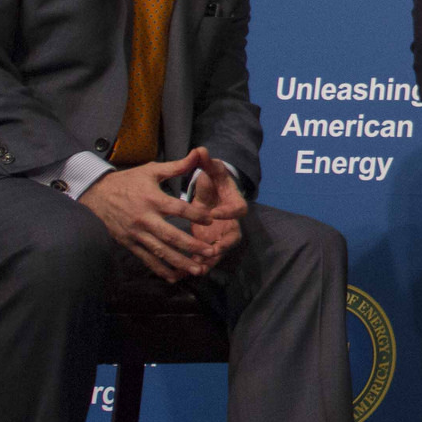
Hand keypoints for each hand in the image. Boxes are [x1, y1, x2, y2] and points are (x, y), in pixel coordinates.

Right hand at [78, 148, 216, 281]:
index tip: (210, 220)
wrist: (96, 195)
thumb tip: (198, 154)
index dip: (194, 214)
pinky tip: (175, 278)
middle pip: (170, 235)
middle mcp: (144, 219)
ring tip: (198, 269)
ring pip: (160, 251)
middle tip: (211, 252)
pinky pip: (146, 259)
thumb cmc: (128, 181)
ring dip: (180, 262)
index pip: (177, 209)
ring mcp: (136, 234)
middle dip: (191, 246)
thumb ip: (176, 167)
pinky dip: (160, 269)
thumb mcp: (151, 170)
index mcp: (152, 199)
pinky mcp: (129, 243)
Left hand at [188, 150, 247, 274]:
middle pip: (233, 236)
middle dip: (223, 244)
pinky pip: (207, 257)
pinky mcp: (210, 243)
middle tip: (212, 249)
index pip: (237, 209)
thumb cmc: (214, 180)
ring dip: (210, 259)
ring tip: (198, 267)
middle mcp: (231, 222)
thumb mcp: (212, 169)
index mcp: (235, 203)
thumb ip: (206, 162)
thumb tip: (200, 149)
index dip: (228, 212)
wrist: (214, 194)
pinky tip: (184, 271)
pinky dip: (198, 264)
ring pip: (219, 250)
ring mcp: (221, 234)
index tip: (215, 213)